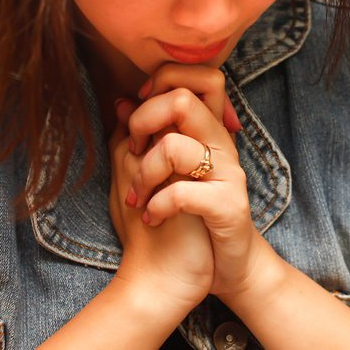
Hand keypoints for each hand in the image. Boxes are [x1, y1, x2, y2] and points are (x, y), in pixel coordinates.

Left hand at [125, 63, 262, 297]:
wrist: (196, 272)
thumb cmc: (173, 216)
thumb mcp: (154, 171)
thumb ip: (142, 134)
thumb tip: (121, 100)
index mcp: (206, 130)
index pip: (199, 77)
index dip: (163, 81)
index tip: (140, 106)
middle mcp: (221, 144)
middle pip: (184, 99)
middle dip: (143, 119)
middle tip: (135, 149)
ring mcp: (228, 174)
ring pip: (174, 146)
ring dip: (144, 172)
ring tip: (139, 196)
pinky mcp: (228, 205)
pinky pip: (183, 192)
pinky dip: (157, 205)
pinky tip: (152, 217)